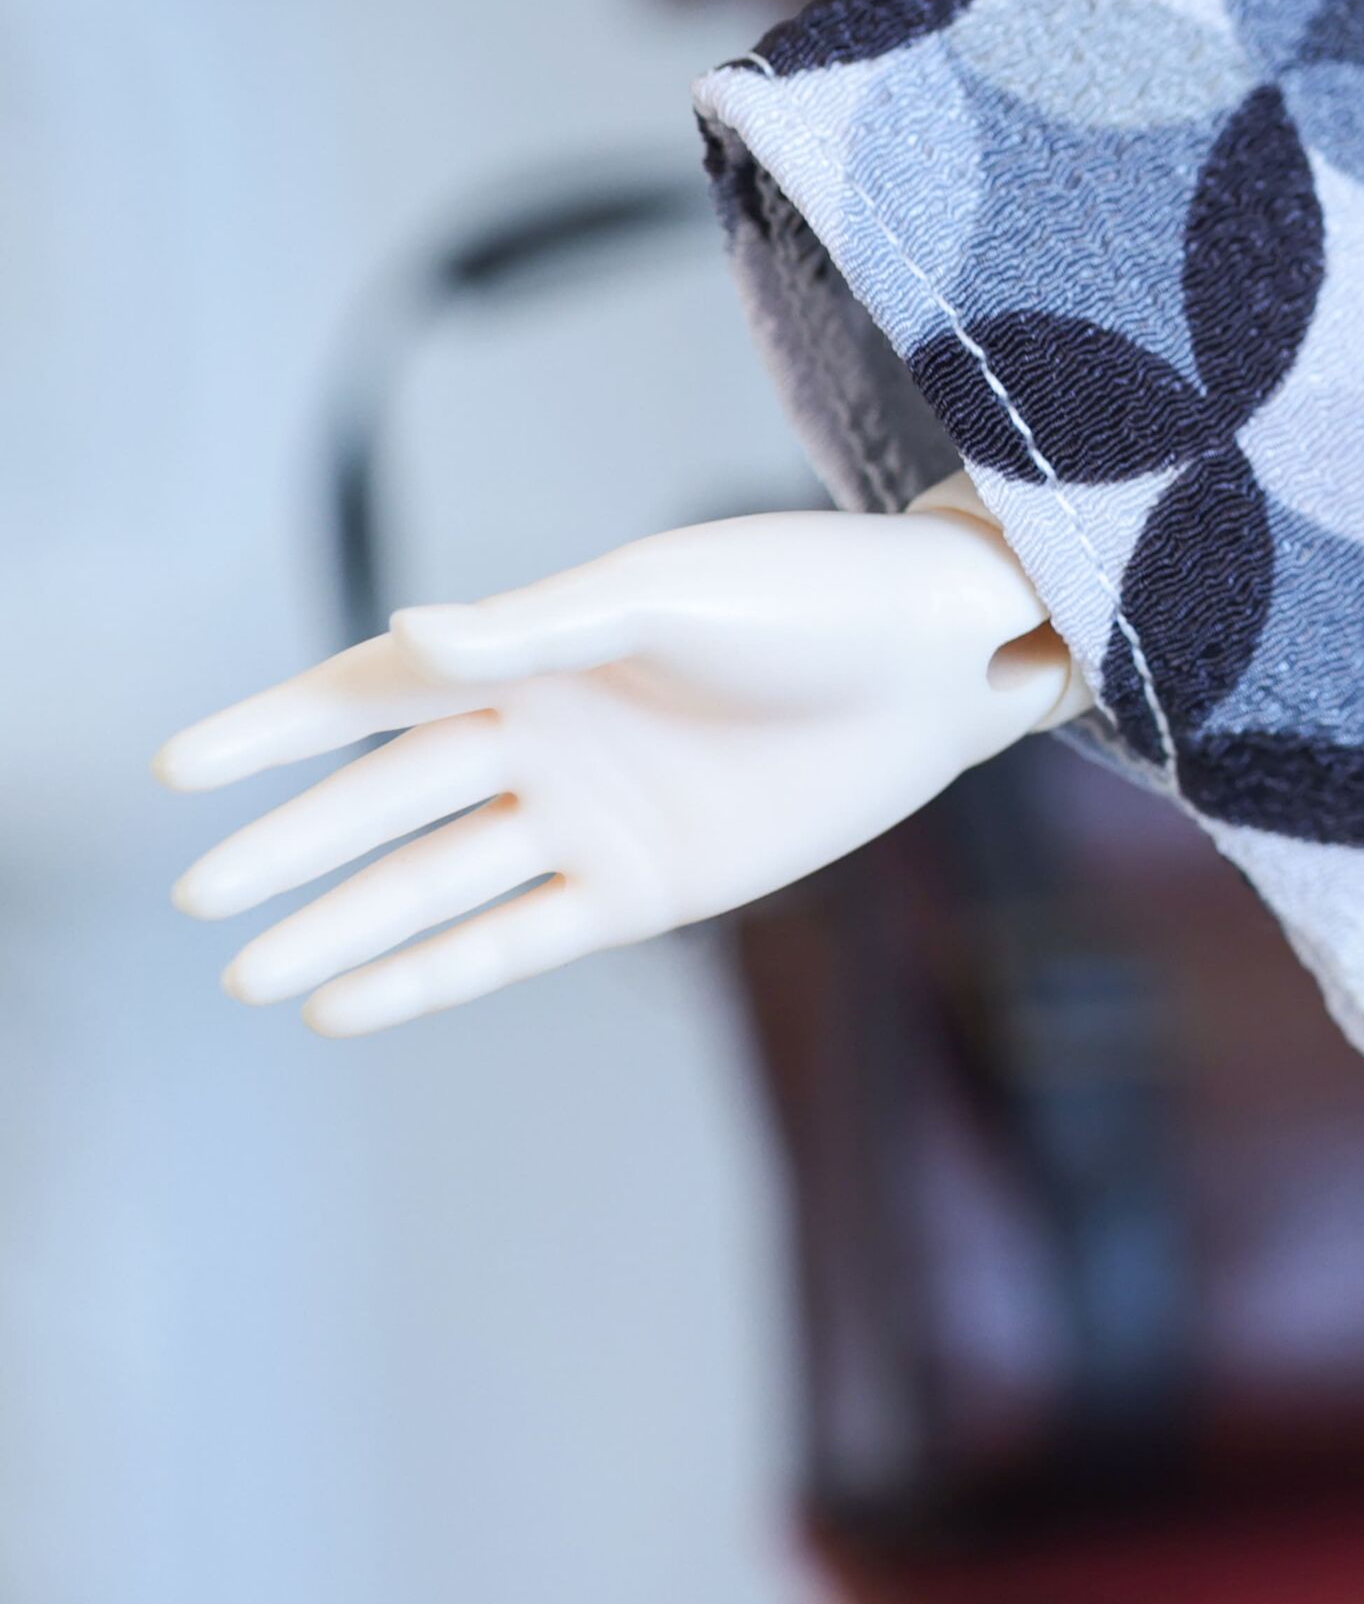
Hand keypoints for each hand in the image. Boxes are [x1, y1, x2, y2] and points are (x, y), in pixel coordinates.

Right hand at [156, 494, 1083, 1036]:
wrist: (948, 658)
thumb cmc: (815, 596)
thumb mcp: (670, 597)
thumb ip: (536, 625)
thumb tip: (397, 634)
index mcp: (536, 649)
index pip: (374, 697)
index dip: (277, 732)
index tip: (177, 771)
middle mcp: (549, 735)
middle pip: (388, 802)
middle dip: (292, 850)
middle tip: (197, 902)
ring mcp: (593, 816)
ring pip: (438, 881)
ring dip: (345, 928)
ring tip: (248, 976)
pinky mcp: (649, 886)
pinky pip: (518, 939)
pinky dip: (434, 975)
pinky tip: (351, 1007)